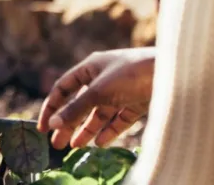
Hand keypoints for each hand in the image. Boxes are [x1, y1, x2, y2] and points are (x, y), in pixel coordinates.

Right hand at [38, 47, 154, 148]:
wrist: (171, 73)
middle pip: (81, 104)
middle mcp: (104, 78)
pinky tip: (100, 143)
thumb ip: (76, 109)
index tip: (43, 127)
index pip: (64, 88)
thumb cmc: (131, 73)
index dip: (52, 107)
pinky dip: (109, 131)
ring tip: (75, 146)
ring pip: (99, 114)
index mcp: (91, 67)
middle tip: (57, 144)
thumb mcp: (99, 91)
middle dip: (68, 123)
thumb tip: (53, 124)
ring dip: (86, 130)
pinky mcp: (136, 102)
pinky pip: (118, 119)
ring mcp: (121, 91)